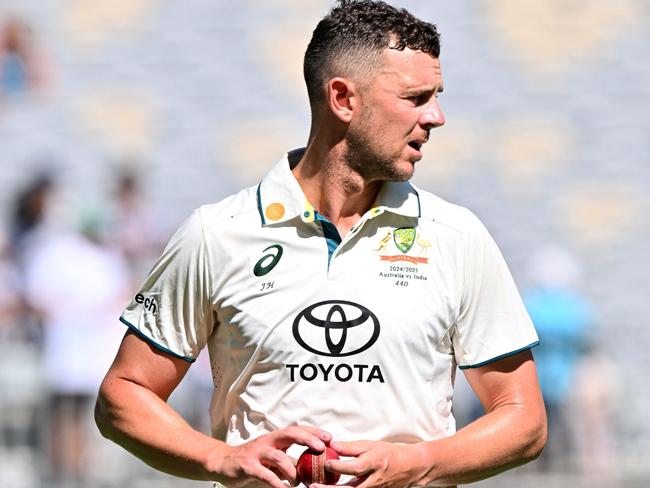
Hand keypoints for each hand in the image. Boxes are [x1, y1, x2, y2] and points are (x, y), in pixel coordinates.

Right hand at [214, 426, 331, 487]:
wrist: (223, 463)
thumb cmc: (252, 461)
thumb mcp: (272, 459)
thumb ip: (289, 462)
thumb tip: (311, 470)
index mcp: (275, 438)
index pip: (297, 430)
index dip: (313, 432)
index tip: (330, 438)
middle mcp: (268, 441)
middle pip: (290, 433)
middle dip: (307, 438)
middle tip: (321, 448)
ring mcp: (257, 452)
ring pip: (279, 457)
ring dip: (292, 472)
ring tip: (297, 483)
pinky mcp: (248, 466)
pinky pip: (265, 474)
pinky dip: (277, 484)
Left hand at [318, 440, 429, 487]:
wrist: (409, 467)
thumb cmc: (388, 453)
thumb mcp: (370, 445)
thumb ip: (350, 447)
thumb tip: (331, 444)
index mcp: (374, 464)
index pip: (355, 467)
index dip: (339, 465)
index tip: (325, 461)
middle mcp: (373, 481)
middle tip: (313, 486)